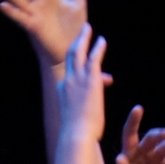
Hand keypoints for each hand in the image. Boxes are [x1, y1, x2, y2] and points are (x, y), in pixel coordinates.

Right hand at [56, 25, 108, 142]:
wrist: (77, 135)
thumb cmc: (77, 134)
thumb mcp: (74, 121)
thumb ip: (78, 115)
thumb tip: (81, 121)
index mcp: (62, 91)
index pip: (68, 74)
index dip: (75, 67)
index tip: (83, 62)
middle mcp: (67, 81)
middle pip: (69, 57)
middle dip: (74, 43)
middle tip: (80, 33)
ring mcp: (77, 79)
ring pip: (78, 52)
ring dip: (84, 39)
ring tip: (88, 28)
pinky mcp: (90, 79)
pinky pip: (94, 58)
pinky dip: (98, 48)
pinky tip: (102, 40)